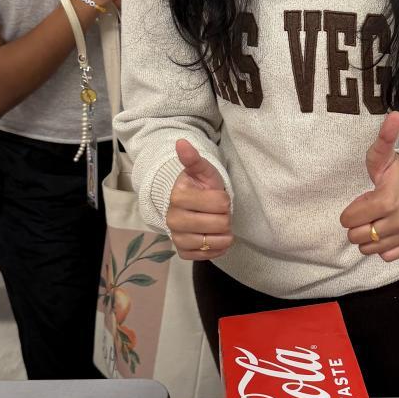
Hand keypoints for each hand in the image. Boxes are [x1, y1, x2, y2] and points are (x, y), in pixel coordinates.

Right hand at [167, 139, 232, 259]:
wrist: (189, 205)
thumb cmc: (201, 186)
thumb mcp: (202, 171)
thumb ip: (194, 159)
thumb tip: (182, 142)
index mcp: (178, 196)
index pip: (221, 203)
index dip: (225, 200)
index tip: (216, 197)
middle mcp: (173, 219)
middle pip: (220, 224)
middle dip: (224, 217)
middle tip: (216, 212)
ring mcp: (177, 237)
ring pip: (215, 241)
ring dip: (223, 233)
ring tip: (215, 224)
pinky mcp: (182, 252)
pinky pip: (208, 255)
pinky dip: (217, 247)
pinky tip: (214, 237)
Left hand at [339, 112, 398, 262]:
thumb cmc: (398, 172)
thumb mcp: (384, 157)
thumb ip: (384, 139)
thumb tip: (393, 115)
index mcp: (387, 200)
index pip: (348, 220)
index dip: (351, 211)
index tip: (363, 200)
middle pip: (356, 237)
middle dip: (358, 224)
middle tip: (370, 211)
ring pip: (368, 249)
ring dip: (369, 236)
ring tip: (379, 220)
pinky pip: (386, 256)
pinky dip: (383, 246)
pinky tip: (388, 230)